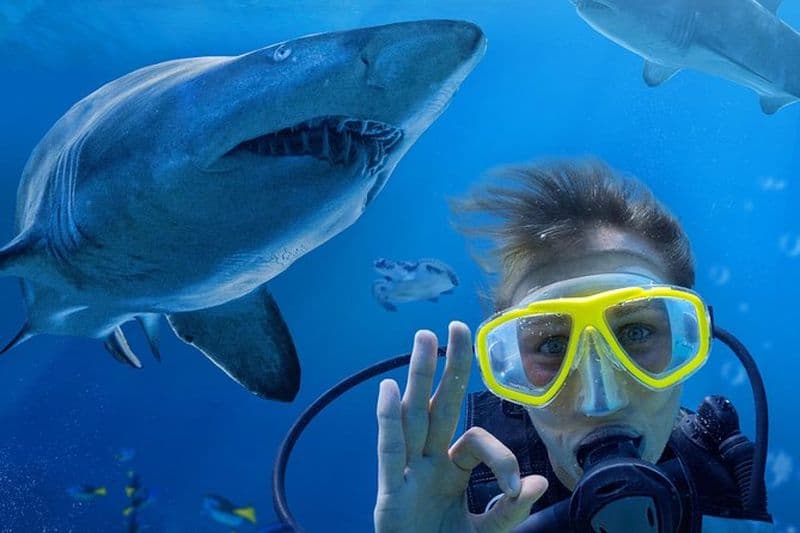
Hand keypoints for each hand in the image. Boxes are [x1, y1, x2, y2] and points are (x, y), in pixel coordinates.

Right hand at [374, 321, 547, 532]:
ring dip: (418, 378)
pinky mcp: (390, 495)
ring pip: (413, 418)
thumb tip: (537, 483)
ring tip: (423, 339)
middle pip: (438, 407)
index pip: (476, 441)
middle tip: (456, 326)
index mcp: (450, 470)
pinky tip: (389, 389)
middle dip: (448, 367)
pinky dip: (388, 422)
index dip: (501, 456)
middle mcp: (427, 464)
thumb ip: (509, 511)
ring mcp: (407, 475)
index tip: (519, 487)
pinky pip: (390, 453)